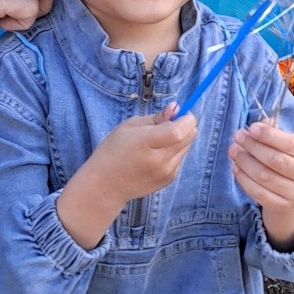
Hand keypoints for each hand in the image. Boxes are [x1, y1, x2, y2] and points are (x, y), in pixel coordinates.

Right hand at [56, 104, 197, 249]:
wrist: (105, 185)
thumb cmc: (114, 151)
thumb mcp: (129, 126)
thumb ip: (156, 117)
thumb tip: (176, 108)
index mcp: (145, 143)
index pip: (180, 130)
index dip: (186, 118)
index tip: (182, 112)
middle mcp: (159, 160)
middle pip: (188, 137)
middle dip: (185, 126)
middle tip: (169, 123)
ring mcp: (166, 172)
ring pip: (186, 147)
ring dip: (179, 139)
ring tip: (156, 142)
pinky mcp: (169, 179)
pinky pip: (180, 158)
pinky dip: (173, 152)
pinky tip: (155, 155)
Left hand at [230, 120, 293, 249]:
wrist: (293, 190)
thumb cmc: (288, 158)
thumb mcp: (287, 143)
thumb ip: (275, 132)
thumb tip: (261, 124)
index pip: (290, 144)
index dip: (269, 135)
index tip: (251, 128)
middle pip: (276, 160)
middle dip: (254, 147)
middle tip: (238, 137)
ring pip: (265, 177)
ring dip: (245, 162)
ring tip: (233, 151)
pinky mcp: (282, 206)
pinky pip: (259, 193)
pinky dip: (244, 180)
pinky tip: (236, 168)